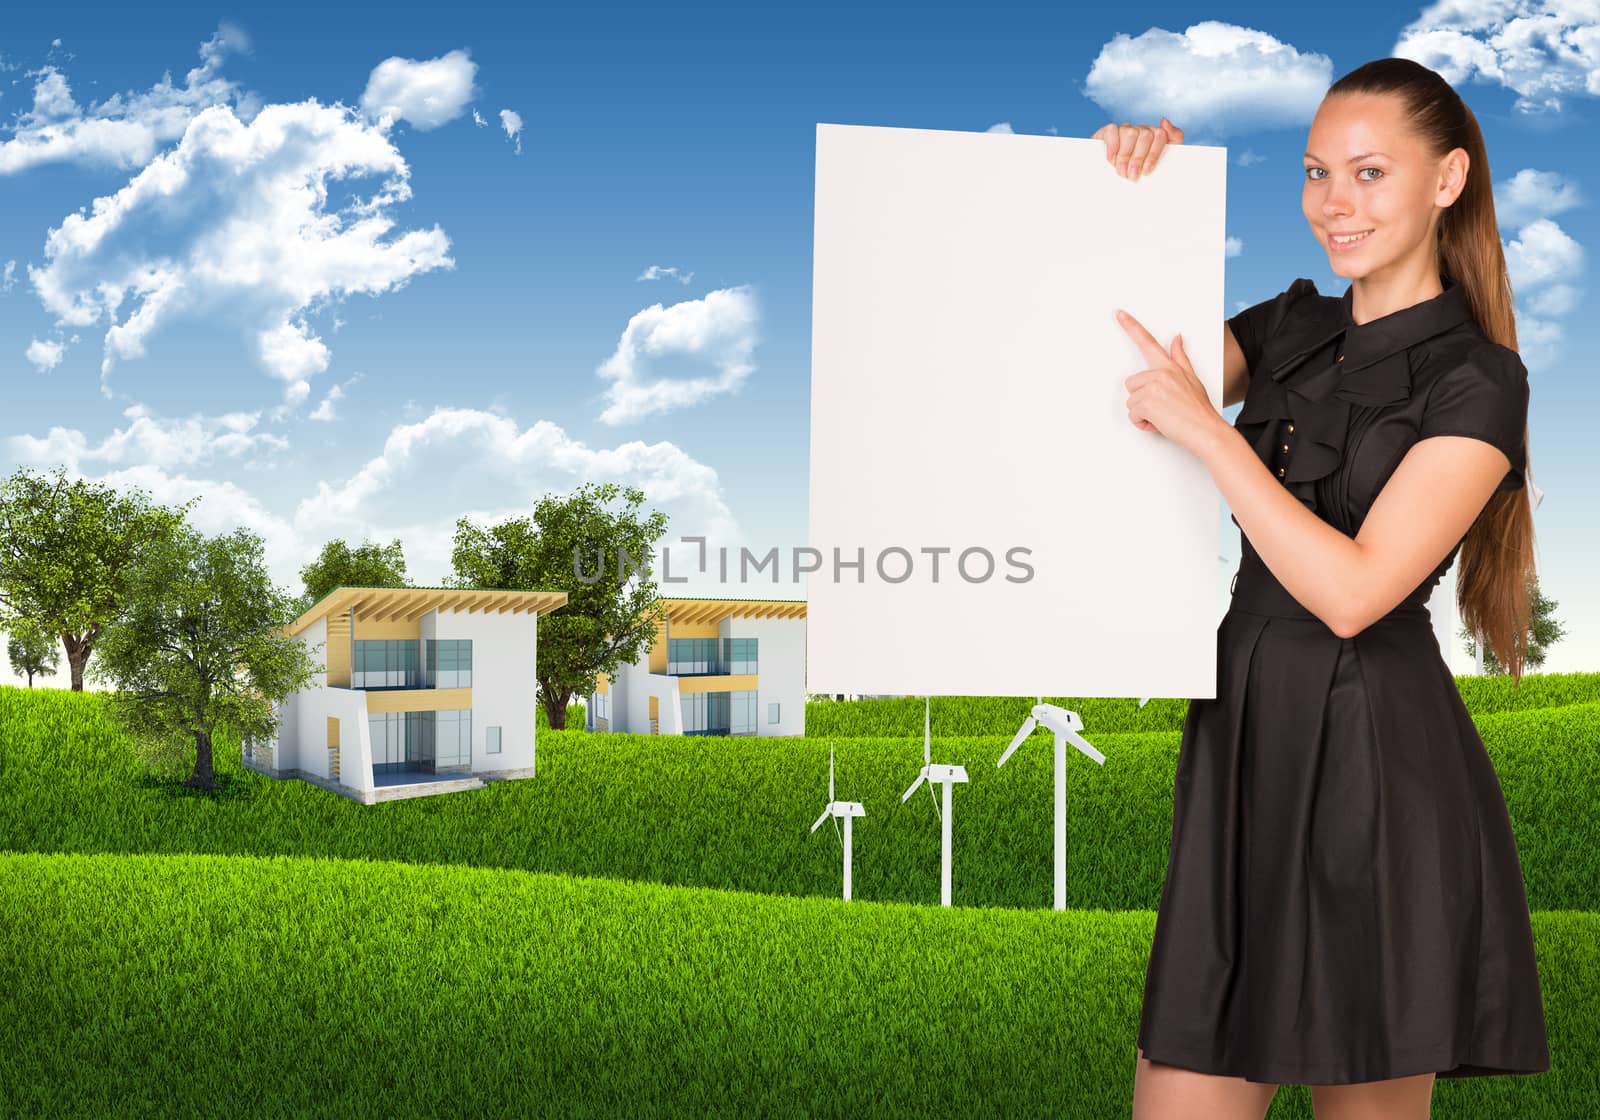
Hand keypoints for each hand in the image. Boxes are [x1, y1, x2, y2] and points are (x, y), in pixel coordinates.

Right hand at [1092, 118, 1182, 180]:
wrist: (1116, 181)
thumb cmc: (1142, 172)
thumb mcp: (1162, 161)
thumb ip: (1174, 138)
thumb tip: (1164, 121)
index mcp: (1156, 135)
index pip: (1160, 135)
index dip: (1154, 154)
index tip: (1146, 171)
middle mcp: (1141, 130)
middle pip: (1145, 135)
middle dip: (1138, 158)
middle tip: (1132, 175)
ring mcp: (1125, 129)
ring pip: (1130, 133)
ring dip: (1125, 156)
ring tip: (1122, 171)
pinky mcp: (1109, 131)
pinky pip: (1112, 131)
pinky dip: (1112, 145)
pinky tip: (1111, 159)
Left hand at [1119, 309, 1227, 458]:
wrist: (1207, 431)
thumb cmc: (1199, 410)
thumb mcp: (1192, 379)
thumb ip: (1180, 358)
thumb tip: (1176, 338)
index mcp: (1169, 366)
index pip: (1148, 343)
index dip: (1132, 327)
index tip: (1120, 314)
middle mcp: (1160, 373)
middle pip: (1132, 384)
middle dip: (1142, 399)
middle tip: (1162, 408)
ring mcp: (1153, 387)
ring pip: (1131, 401)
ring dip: (1143, 413)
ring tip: (1163, 417)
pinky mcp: (1147, 403)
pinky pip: (1132, 415)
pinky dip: (1142, 423)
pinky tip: (1158, 424)